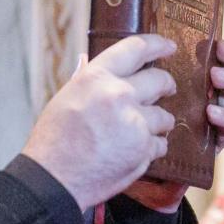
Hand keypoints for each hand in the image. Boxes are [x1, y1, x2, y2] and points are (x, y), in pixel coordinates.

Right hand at [23, 34, 176, 211]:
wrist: (53, 179)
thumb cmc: (53, 139)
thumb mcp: (65, 98)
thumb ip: (85, 79)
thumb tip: (86, 59)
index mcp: (96, 77)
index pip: (136, 49)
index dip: (157, 44)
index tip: (170, 46)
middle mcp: (118, 95)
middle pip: (159, 80)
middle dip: (167, 85)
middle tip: (167, 89)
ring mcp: (134, 122)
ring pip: (164, 116)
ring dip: (159, 122)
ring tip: (145, 128)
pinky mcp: (143, 149)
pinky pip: (161, 143)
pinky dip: (153, 147)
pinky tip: (137, 150)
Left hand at [123, 38, 223, 212]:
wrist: (114, 181)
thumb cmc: (108, 140)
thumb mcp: (106, 104)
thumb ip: (106, 81)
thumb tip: (90, 56)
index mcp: (171, 79)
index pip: (194, 54)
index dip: (206, 42)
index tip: (207, 33)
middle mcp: (192, 95)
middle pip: (219, 67)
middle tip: (219, 50)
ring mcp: (204, 119)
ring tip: (217, 78)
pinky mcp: (211, 143)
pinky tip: (213, 113)